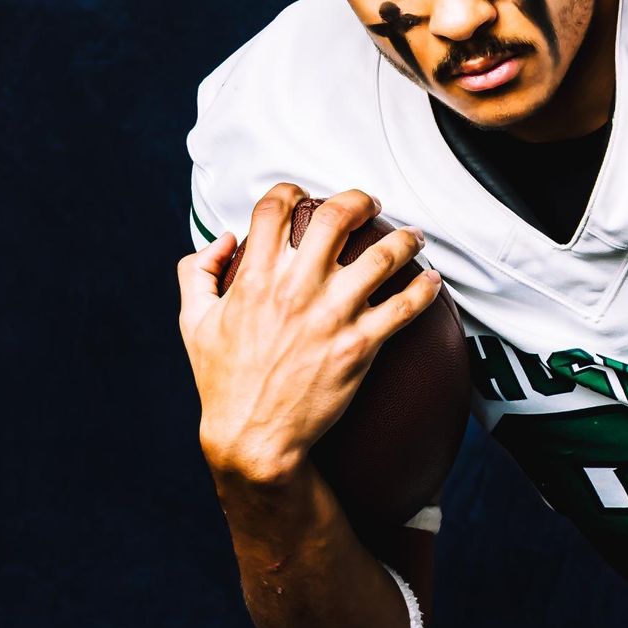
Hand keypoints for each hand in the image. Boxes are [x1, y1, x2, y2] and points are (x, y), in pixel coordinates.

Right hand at [176, 183, 440, 483]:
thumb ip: (198, 273)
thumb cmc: (222, 381)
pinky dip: (425, 288)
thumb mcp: (194, 323)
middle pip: (337, 216)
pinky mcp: (360, 345)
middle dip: (361, 200)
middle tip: (374, 204)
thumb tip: (224, 238)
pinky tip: (432, 281)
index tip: (306, 196)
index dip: (291, 191)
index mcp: (254, 278)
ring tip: (414, 237)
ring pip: (383, 257)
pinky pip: (406, 306)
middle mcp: (296, 289)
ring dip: (406, 239)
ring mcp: (332, 315)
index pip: (273, 208)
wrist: (253, 437)